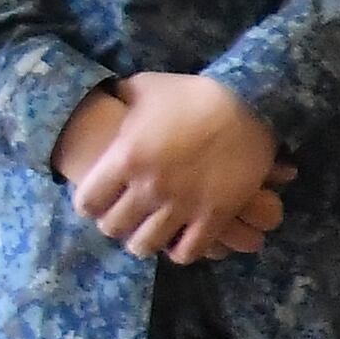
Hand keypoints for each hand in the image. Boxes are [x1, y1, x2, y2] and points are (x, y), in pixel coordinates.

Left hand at [61, 72, 290, 264]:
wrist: (252, 103)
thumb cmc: (195, 93)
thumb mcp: (149, 86)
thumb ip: (124, 97)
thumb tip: (112, 96)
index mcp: (126, 158)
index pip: (87, 203)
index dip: (91, 203)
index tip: (101, 200)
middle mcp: (149, 187)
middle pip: (113, 227)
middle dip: (117, 223)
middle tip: (127, 215)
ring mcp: (182, 205)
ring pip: (146, 245)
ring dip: (146, 240)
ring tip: (152, 232)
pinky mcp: (214, 216)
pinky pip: (187, 251)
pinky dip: (181, 250)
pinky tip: (181, 239)